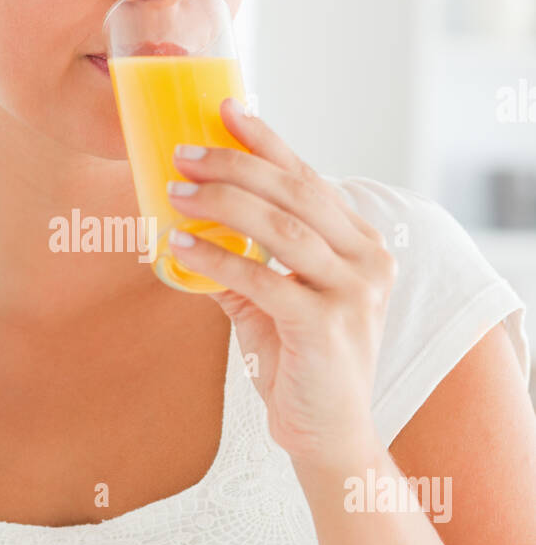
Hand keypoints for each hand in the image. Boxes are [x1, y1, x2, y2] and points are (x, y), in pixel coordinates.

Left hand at [167, 98, 396, 469]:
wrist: (329, 435)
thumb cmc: (301, 365)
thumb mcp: (270, 304)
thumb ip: (242, 266)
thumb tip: (190, 229)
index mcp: (360, 243)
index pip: (309, 178)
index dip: (267, 141)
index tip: (228, 109)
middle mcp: (367, 258)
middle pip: (295, 192)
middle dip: (236, 165)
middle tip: (184, 153)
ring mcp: (353, 290)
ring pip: (282, 227)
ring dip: (222, 203)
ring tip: (176, 191)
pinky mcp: (327, 324)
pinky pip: (264, 278)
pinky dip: (217, 258)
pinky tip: (180, 247)